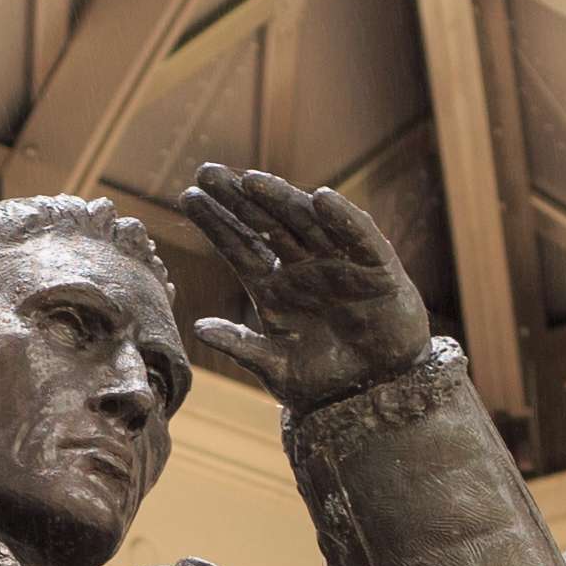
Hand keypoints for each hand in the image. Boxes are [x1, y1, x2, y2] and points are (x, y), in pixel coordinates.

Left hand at [174, 167, 432, 418]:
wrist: (377, 394)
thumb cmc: (325, 381)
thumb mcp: (277, 368)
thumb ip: (241, 347)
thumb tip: (199, 329)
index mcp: (274, 287)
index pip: (240, 246)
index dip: (216, 223)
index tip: (188, 197)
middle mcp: (302, 267)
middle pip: (266, 224)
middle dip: (239, 199)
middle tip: (208, 172)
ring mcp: (338, 263)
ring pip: (306, 222)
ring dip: (281, 199)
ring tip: (251, 180)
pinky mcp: (377, 267)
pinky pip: (359, 237)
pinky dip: (344, 219)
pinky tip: (322, 199)